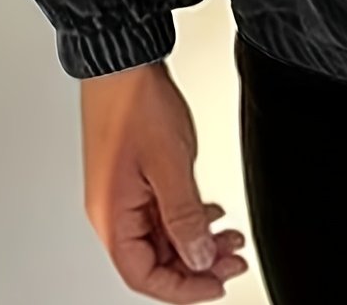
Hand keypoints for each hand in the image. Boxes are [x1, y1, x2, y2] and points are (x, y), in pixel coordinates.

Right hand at [81, 61, 248, 300]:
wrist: (123, 65)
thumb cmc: (135, 105)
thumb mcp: (170, 165)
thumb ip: (185, 215)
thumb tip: (198, 257)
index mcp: (112, 216)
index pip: (143, 275)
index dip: (182, 287)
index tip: (216, 285)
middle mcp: (113, 210)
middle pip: (154, 258)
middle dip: (196, 264)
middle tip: (234, 259)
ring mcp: (123, 192)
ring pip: (161, 234)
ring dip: (196, 239)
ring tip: (231, 237)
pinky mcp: (134, 175)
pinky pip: (160, 211)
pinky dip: (188, 216)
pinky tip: (212, 212)